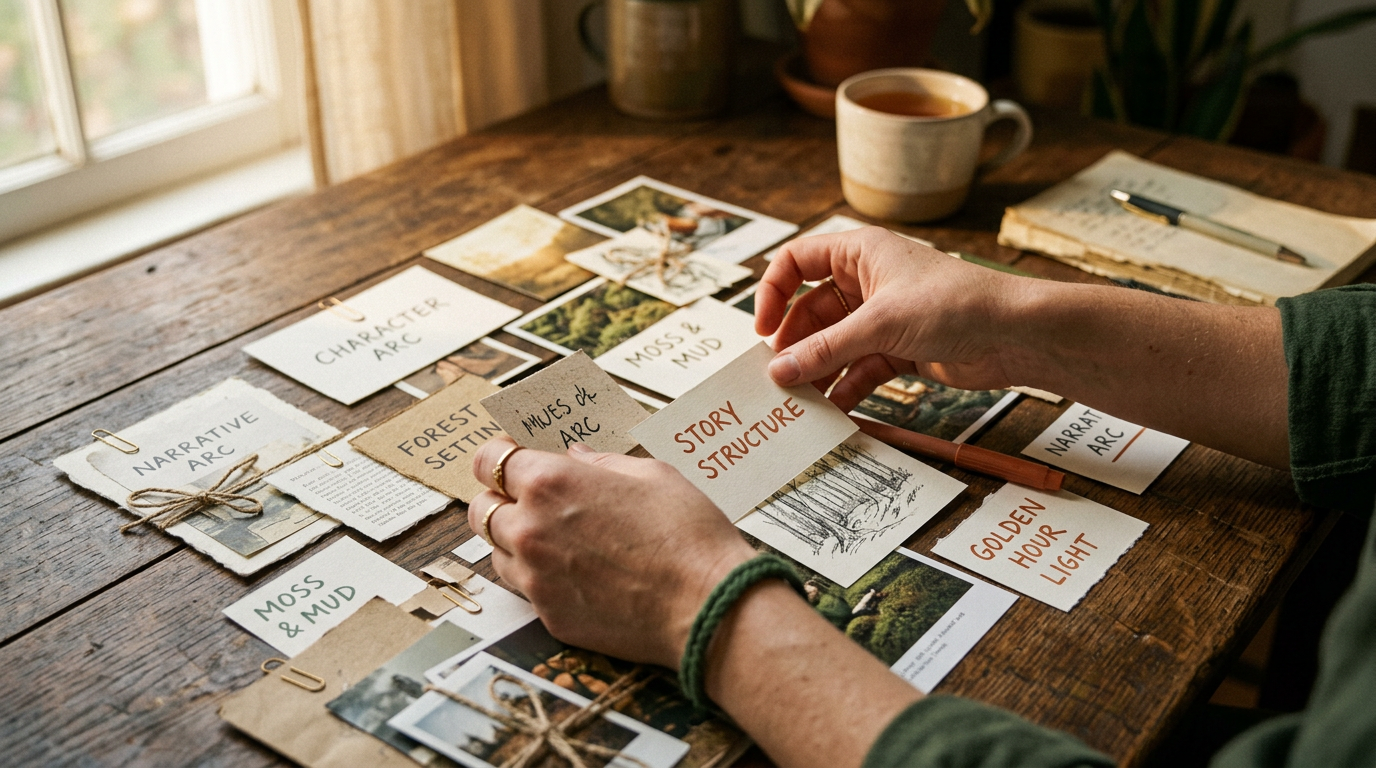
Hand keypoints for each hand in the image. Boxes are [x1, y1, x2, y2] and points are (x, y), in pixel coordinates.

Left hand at [468, 437, 755, 668]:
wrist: (707, 605)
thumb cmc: (687, 533)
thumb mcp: (652, 473)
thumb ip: (602, 462)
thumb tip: (576, 457)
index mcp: (550, 483)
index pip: (490, 460)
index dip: (499, 455)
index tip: (511, 456)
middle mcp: (530, 529)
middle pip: (482, 507)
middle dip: (500, 497)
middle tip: (529, 497)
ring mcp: (535, 577)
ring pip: (495, 550)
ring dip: (513, 538)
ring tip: (553, 537)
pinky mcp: (548, 615)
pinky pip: (524, 588)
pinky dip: (537, 575)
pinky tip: (573, 571)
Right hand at [755, 227, 1029, 410]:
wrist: (1013, 335)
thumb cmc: (955, 304)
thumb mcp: (880, 324)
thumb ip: (826, 349)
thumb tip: (779, 369)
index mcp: (860, 253)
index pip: (798, 261)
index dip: (774, 292)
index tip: (762, 328)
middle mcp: (868, 281)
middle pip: (811, 311)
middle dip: (794, 343)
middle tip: (778, 376)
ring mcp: (882, 317)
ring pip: (834, 344)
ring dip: (817, 370)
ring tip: (799, 399)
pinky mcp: (898, 349)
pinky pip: (858, 368)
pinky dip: (844, 387)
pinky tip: (833, 409)